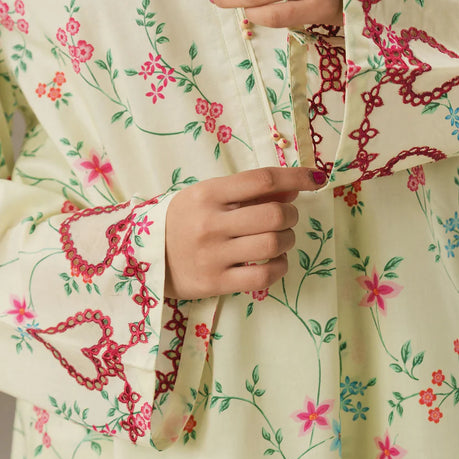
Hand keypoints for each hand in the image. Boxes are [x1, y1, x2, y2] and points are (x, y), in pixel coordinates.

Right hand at [164, 166, 325, 299]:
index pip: (262, 179)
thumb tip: (295, 186)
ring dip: (287, 240)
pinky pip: (263, 276)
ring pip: (273, 244)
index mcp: (207, 194)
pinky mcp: (215, 282)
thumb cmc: (183, 221)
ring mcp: (212, 254)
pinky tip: (274, 262)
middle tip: (286, 218)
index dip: (296, 176)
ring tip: (280, 240)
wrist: (143, 256)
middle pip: (274, 214)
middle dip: (291, 215)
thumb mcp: (208, 197)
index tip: (315, 178)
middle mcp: (209, 222)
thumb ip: (249, 192)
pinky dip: (279, 267)